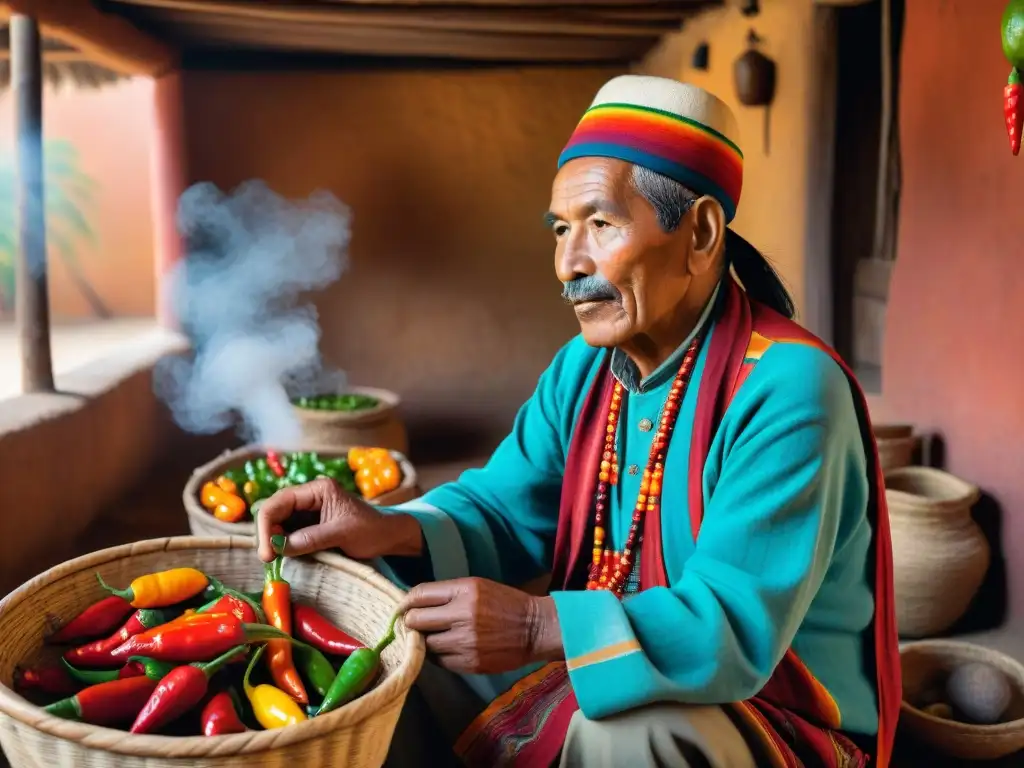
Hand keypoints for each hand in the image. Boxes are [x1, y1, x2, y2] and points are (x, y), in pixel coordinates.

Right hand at [255, 477, 422, 562]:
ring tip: (274, 560)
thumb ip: (312, 538)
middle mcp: (310, 496)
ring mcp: (309, 510)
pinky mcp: (310, 525)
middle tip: (268, 559)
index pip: (280, 502)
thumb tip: (280, 547)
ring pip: (279, 523)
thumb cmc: (371, 530)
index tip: (267, 552)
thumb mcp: (342, 533)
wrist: (389, 537)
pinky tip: (282, 556)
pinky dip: (283, 544)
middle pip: (274, 511)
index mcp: (318, 489)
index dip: (266, 525)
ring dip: (273, 540)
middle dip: (267, 533)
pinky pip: (289, 532)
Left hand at [398, 577, 563, 674]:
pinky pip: (439, 661)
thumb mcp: (478, 587)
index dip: (405, 602)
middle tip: (413, 624)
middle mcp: (462, 615)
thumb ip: (447, 594)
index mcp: (465, 591)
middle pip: (416, 620)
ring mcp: (465, 642)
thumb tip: (414, 603)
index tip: (402, 607)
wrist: (534, 629)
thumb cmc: (505, 603)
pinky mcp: (469, 663)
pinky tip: (446, 649)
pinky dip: (438, 655)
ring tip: (432, 637)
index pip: (420, 595)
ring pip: (425, 644)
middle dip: (410, 622)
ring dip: (424, 641)